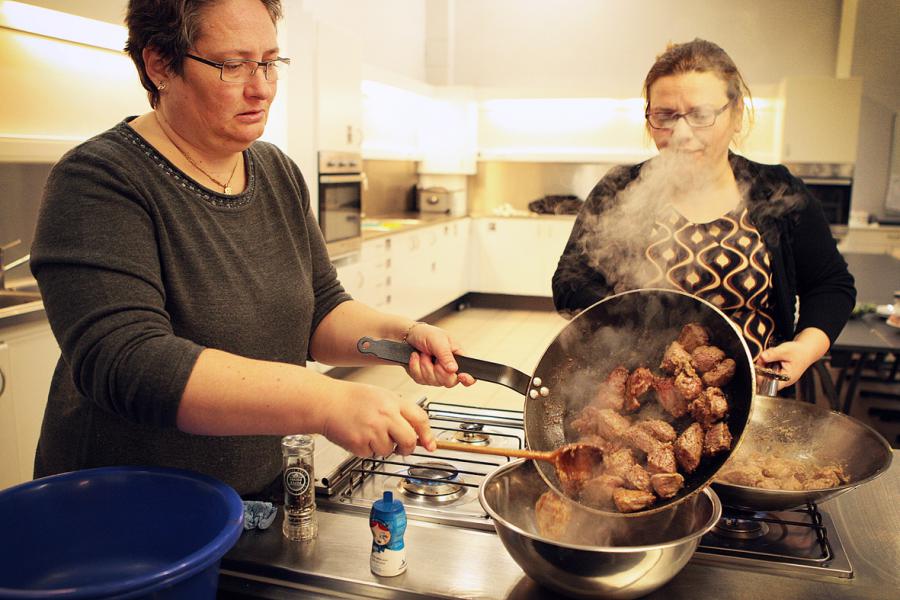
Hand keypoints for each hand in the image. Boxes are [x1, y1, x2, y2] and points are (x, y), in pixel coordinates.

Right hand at [319, 382, 435, 455]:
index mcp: (392, 402)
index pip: (420, 419)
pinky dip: (366, 450)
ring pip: (389, 450)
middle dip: (407, 448)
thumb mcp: (381, 396)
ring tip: (369, 432)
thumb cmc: (352, 399)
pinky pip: (371, 454)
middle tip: (401, 447)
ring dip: (382, 447)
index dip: (427, 434)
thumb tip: (416, 431)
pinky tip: (359, 436)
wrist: (326, 402)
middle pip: (409, 440)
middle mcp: (385, 415)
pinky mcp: (359, 443)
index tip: (430, 444)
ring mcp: (372, 430)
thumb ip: (399, 411)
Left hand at [404, 323, 476, 387]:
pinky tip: (416, 358)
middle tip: (432, 356)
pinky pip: (420, 379)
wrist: (410, 336)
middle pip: (449, 381)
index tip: (461, 376)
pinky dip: (415, 367)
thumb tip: (454, 369)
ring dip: (424, 365)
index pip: (469, 374)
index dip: (467, 379)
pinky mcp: (424, 377)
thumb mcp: (439, 340)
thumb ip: (446, 355)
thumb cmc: (427, 334)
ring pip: (433, 381)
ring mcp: (436, 375)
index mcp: (458, 358)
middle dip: (437, 369)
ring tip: (424, 353)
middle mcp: (448, 369)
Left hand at [757, 328, 829, 389]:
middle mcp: (783, 380)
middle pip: (765, 378)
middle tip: (763, 357)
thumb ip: (773, 354)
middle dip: (762, 367)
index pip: (769, 386)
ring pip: (766, 373)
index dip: (761, 379)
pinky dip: (767, 362)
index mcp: (786, 379)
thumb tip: (762, 357)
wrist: (806, 350)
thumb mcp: (785, 350)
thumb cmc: (799, 352)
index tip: (758, 369)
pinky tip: (772, 357)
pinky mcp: (778, 372)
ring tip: (770, 355)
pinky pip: (768, 369)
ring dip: (764, 364)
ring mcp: (780, 377)